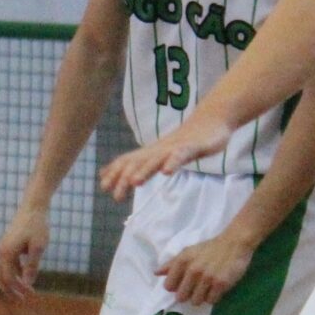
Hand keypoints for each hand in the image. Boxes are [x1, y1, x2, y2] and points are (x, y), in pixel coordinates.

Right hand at [0, 205, 49, 299]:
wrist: (33, 206)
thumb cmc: (38, 226)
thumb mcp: (38, 248)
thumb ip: (32, 266)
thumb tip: (28, 283)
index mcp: (6, 253)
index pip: (8, 278)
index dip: (17, 289)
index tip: (30, 296)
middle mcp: (1, 251)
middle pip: (0, 277)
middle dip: (10, 290)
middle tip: (22, 300)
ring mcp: (2, 247)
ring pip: (3, 271)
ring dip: (12, 282)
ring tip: (25, 291)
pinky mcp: (7, 245)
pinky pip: (8, 263)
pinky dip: (14, 272)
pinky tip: (25, 275)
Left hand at [101, 115, 231, 198]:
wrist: (211, 119)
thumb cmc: (186, 139)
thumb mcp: (161, 153)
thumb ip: (141, 162)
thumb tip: (117, 172)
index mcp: (151, 152)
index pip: (129, 161)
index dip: (115, 173)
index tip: (103, 187)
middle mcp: (159, 149)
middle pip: (138, 163)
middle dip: (125, 178)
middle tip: (115, 196)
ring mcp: (175, 147)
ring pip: (156, 159)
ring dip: (144, 170)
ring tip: (135, 183)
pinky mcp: (192, 146)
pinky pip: (181, 155)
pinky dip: (173, 162)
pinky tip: (167, 172)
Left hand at [157, 230, 255, 306]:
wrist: (234, 243)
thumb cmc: (210, 248)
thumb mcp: (188, 252)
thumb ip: (172, 263)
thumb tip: (156, 273)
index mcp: (182, 261)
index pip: (168, 286)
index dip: (175, 287)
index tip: (182, 284)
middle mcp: (193, 270)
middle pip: (181, 297)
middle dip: (188, 295)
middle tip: (196, 289)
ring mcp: (207, 278)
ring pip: (196, 301)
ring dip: (201, 298)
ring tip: (207, 289)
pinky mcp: (220, 284)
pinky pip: (211, 301)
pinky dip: (213, 297)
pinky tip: (216, 289)